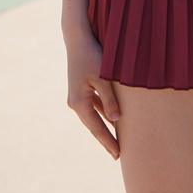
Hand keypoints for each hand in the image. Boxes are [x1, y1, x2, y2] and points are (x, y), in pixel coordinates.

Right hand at [65, 30, 120, 158]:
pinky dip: (101, 113)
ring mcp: (76, 95)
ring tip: (114, 139)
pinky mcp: (80, 88)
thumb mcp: (103, 77)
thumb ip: (109, 99)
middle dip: (105, 138)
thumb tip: (116, 119)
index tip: (118, 154)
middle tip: (117, 154)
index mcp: (79, 103)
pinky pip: (92, 105)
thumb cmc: (92, 55)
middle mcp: (75, 102)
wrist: (77, 38)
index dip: (108, 141)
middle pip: (93, 125)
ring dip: (103, 126)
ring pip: (92, 116)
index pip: (96, 128)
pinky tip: (111, 117)